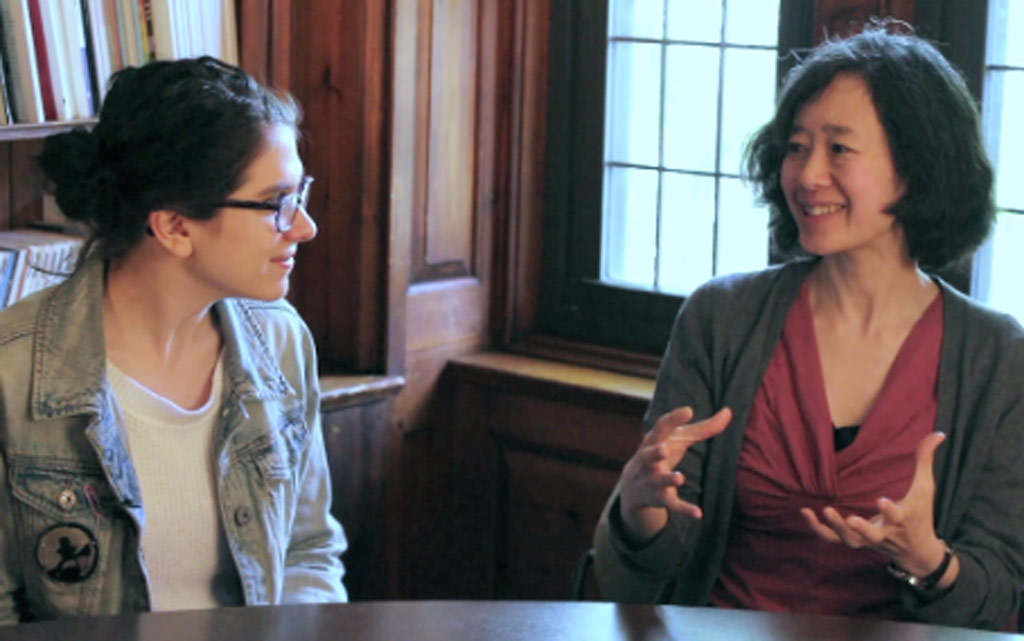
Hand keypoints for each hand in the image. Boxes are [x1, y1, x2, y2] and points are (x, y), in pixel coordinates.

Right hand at [618, 406, 731, 542]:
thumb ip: (704, 427)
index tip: (688, 410)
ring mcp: (651, 480)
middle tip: (663, 449)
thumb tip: (729, 411)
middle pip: (648, 455)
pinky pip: (671, 504)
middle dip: (654, 453)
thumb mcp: (680, 439)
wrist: (633, 487)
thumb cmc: (663, 453)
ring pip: (658, 480)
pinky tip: (698, 513)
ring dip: (667, 479)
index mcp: (655, 440)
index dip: (674, 419)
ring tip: (680, 479)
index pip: (662, 427)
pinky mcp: (659, 498)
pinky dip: (684, 509)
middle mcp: (648, 460)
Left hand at [800, 432, 953, 581]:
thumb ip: (925, 460)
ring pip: (851, 540)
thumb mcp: (925, 488)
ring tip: (824, 511)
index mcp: (903, 519)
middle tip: (849, 519)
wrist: (917, 552)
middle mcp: (885, 533)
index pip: (898, 516)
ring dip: (836, 528)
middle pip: (872, 535)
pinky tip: (806, 513)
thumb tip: (938, 433)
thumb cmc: (920, 515)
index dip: (889, 510)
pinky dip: (819, 530)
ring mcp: (868, 540)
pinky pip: (834, 540)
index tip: (881, 500)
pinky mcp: (855, 541)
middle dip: (862, 529)